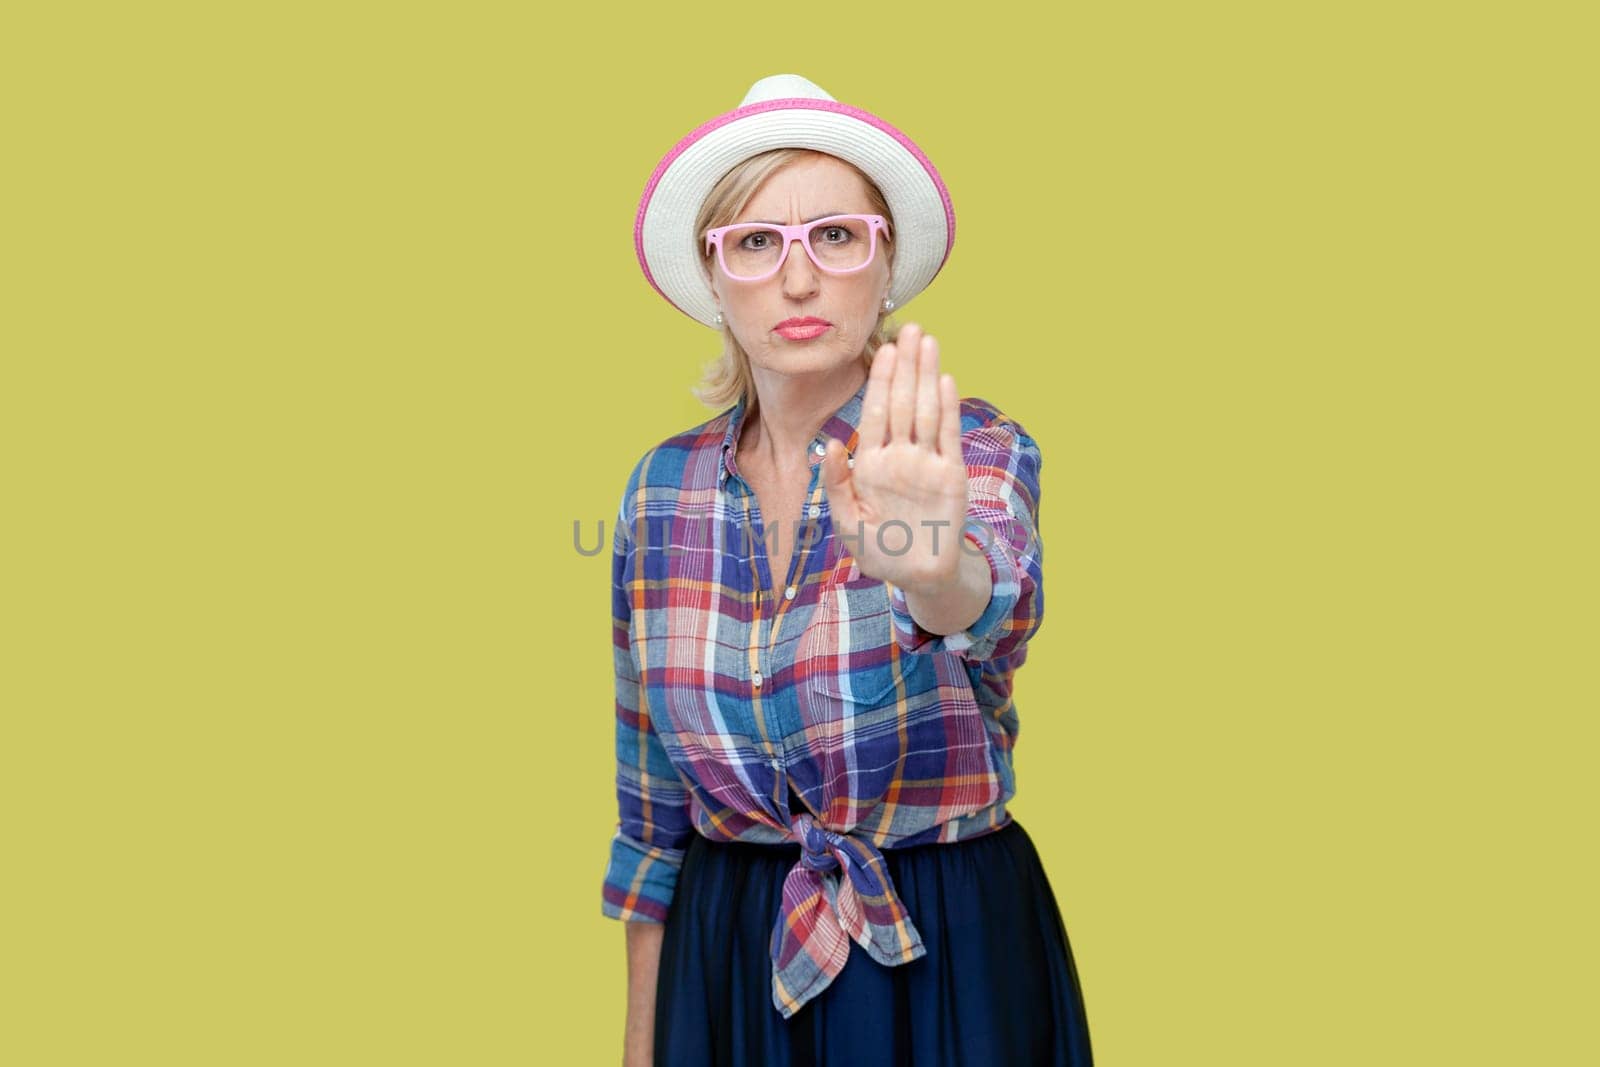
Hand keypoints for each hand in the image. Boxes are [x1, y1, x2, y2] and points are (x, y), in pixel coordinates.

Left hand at [820, 322, 968, 596]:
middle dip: (906, 365)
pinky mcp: (951, 476)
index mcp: (872, 463)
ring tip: (928, 341)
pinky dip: (946, 409)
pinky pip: (947, 436)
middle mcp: (900, 456)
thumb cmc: (879, 552)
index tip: (882, 349)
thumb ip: (837, 484)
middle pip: (903, 402)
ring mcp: (927, 463)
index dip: (879, 381)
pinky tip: (944, 380)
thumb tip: (826, 446)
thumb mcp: (847, 522)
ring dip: (927, 376)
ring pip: (926, 411)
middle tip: (910, 328)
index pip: (876, 413)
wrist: (918, 577)